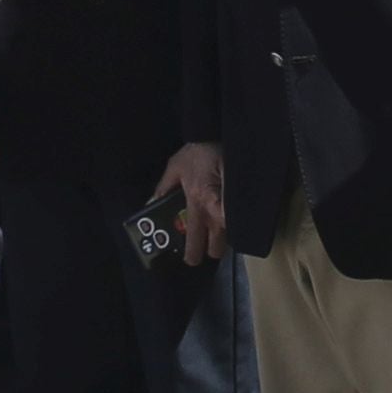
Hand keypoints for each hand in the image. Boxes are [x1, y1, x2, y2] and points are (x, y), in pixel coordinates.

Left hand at [151, 139, 228, 265]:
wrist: (219, 134)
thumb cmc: (195, 153)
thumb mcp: (174, 168)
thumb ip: (162, 189)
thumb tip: (149, 206)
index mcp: (197, 204)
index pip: (196, 240)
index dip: (194, 255)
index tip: (191, 258)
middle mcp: (216, 210)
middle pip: (218, 247)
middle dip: (212, 249)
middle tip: (206, 243)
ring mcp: (232, 206)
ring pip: (231, 236)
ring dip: (223, 237)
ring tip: (217, 231)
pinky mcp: (242, 199)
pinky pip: (240, 220)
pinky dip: (235, 224)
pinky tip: (231, 220)